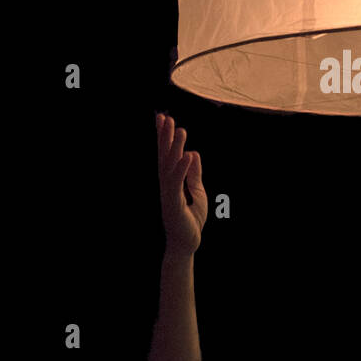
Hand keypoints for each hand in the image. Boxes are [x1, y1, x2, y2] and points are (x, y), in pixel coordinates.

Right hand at [156, 113, 207, 254]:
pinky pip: (177, 184)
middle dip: (165, 137)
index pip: (167, 155)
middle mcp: (166, 185)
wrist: (187, 243)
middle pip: (164, 157)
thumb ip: (194, 173)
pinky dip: (182, 169)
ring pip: (170, 167)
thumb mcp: (197, 191)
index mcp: (171, 181)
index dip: (164, 137)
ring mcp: (168, 194)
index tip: (164, 117)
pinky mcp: (174, 205)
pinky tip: (188, 155)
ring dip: (174, 148)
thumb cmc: (190, 218)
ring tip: (181, 130)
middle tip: (165, 117)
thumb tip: (193, 153)